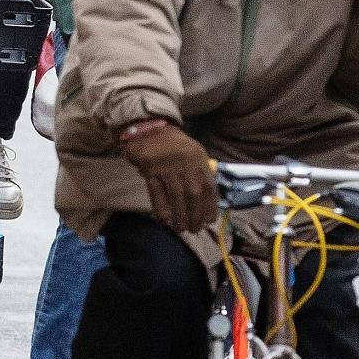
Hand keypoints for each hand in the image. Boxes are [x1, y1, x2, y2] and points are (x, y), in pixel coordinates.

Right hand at [120, 118, 217, 232]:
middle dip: (195, 214)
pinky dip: (161, 207)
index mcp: (198, 158)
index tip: (209, 221)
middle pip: (193, 193)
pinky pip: (156, 192)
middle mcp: (185, 161)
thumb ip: (201, 172)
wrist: (148, 128)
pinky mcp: (150, 168)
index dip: (210, 206)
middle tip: (195, 229)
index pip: (208, 186)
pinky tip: (165, 220)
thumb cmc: (173, 146)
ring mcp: (166, 164)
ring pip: (176, 195)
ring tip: (181, 228)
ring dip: (180, 215)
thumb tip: (208, 201)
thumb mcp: (193, 153)